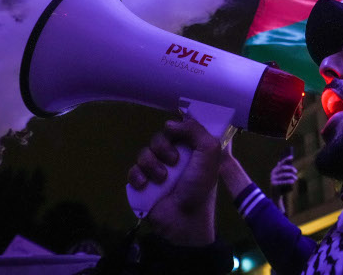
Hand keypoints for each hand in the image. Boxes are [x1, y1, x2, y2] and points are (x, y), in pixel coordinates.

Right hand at [127, 116, 220, 245]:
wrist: (184, 219)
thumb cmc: (200, 187)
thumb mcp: (209, 154)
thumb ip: (196, 131)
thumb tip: (170, 123)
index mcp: (191, 150)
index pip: (177, 129)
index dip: (175, 130)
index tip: (176, 134)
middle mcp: (174, 158)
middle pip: (158, 139)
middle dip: (163, 148)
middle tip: (173, 162)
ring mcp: (157, 171)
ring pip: (144, 153)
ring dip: (151, 165)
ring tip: (162, 179)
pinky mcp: (143, 184)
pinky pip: (132, 170)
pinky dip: (138, 176)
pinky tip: (145, 185)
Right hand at [270, 155, 297, 192]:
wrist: (276, 196)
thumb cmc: (281, 186)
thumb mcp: (282, 178)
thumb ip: (284, 171)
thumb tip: (284, 162)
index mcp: (275, 170)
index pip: (281, 163)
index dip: (286, 159)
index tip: (292, 157)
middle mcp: (273, 173)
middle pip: (283, 168)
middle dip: (290, 168)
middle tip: (296, 171)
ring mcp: (273, 179)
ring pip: (284, 175)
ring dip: (291, 176)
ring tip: (296, 178)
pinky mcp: (274, 185)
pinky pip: (283, 182)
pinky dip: (288, 181)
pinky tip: (293, 181)